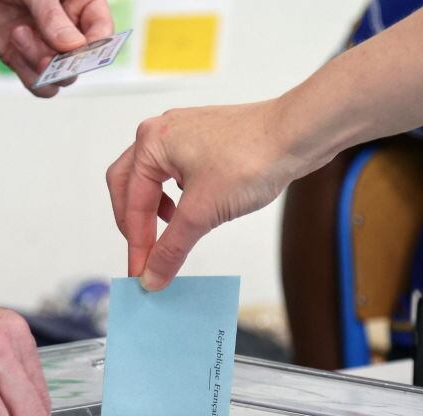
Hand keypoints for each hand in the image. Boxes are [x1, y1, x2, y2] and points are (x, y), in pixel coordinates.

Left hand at [0, 0, 113, 96]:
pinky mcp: (23, 62)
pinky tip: (14, 42)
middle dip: (66, 62)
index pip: (102, 31)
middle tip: (49, 55)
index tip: (80, 49)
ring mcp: (47, 49)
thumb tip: (74, 47)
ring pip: (62, 78)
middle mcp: (68, 31)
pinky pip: (39, 84)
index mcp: (81, 5)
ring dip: (43, 67)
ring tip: (19, 34)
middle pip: (83, 62)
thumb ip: (51, 16)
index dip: (98, 44)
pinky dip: (30, 75)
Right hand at [107, 100, 319, 290]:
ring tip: (166, 232)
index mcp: (151, 144)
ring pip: (149, 176)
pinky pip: (172, 171)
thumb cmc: (252, 159)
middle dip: (132, 223)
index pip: (132, 203)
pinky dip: (171, 196)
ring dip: (150, 208)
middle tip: (143, 254)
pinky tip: (187, 210)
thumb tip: (152, 275)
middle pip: (127, 184)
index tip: (142, 273)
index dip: (136, 244)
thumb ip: (172, 247)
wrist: (295, 135)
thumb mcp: (203, 212)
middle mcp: (160, 132)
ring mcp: (182, 134)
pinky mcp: (203, 141)